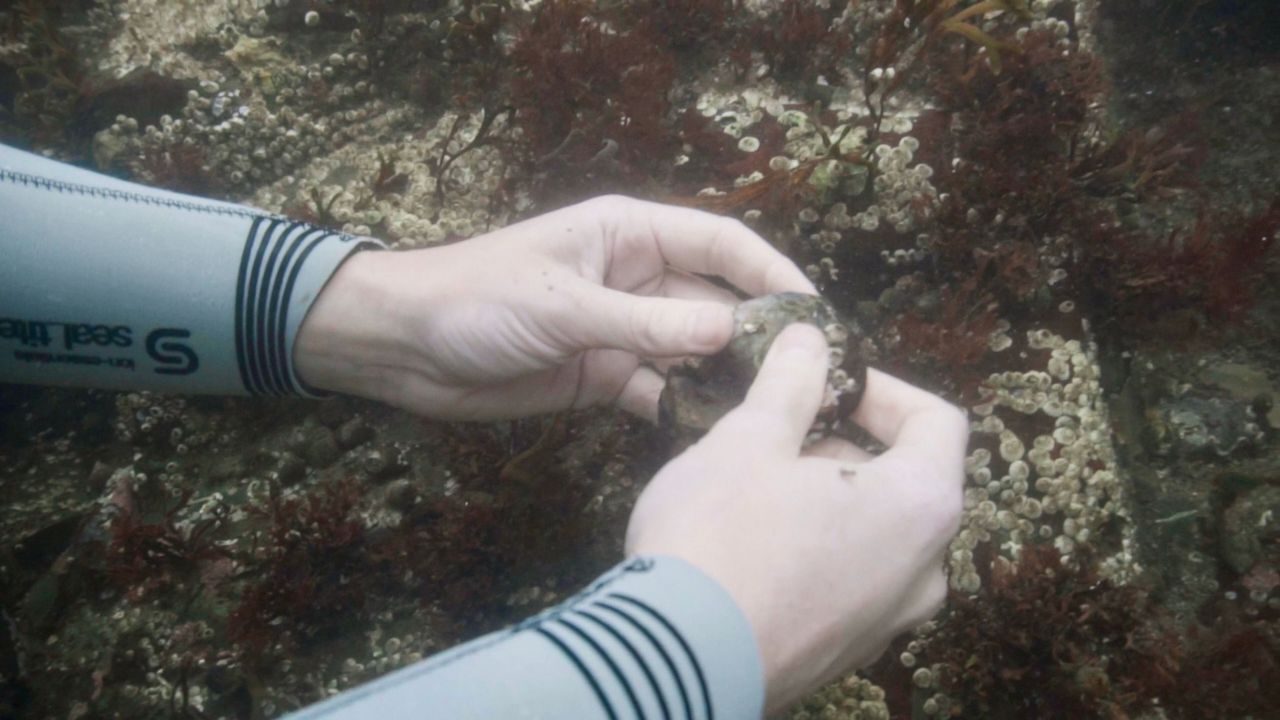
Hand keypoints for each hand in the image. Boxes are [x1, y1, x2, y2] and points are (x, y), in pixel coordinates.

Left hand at [294, 195, 813, 419]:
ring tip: (774, 411)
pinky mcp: (604, 375)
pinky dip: (685, 407)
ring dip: (726, 376)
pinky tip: (717, 432)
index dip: (770, 272)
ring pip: (693, 350)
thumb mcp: (565, 306)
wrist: (405, 348)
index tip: (814, 312)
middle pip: (715, 299)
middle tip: (808, 376)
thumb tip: (728, 330)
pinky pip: (660, 389)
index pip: (720, 241)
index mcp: (629, 234)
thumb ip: (646, 323)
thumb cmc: (477, 301)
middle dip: (757, 332)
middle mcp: (636, 277)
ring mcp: (623, 329)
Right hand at [625, 324, 967, 714]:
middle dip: (843, 444)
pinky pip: (850, 581)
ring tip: (756, 488)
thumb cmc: (721, 535)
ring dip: (828, 497)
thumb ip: (792, 382)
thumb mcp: (749, 439)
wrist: (677, 661)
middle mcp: (926, 570)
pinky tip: (752, 546)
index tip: (825, 382)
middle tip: (775, 433)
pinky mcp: (848, 654)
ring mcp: (890, 622)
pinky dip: (817, 549)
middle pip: (906, 479)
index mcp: (922, 505)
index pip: (938, 420)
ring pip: (876, 533)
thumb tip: (812, 337)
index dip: (882, 387)